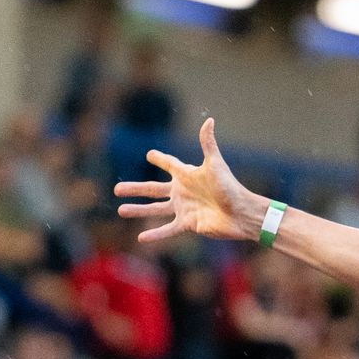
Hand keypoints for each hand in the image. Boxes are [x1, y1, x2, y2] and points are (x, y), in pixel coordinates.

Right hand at [114, 118, 262, 243]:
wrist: (241, 213)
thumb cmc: (230, 187)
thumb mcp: (215, 164)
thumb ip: (208, 143)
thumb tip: (209, 119)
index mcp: (187, 175)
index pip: (170, 164)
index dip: (160, 159)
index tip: (150, 155)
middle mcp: (183, 192)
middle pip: (153, 189)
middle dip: (135, 188)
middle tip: (116, 188)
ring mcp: (184, 208)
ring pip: (155, 209)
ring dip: (138, 210)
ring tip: (120, 210)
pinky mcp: (188, 224)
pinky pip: (168, 230)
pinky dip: (155, 234)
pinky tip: (141, 238)